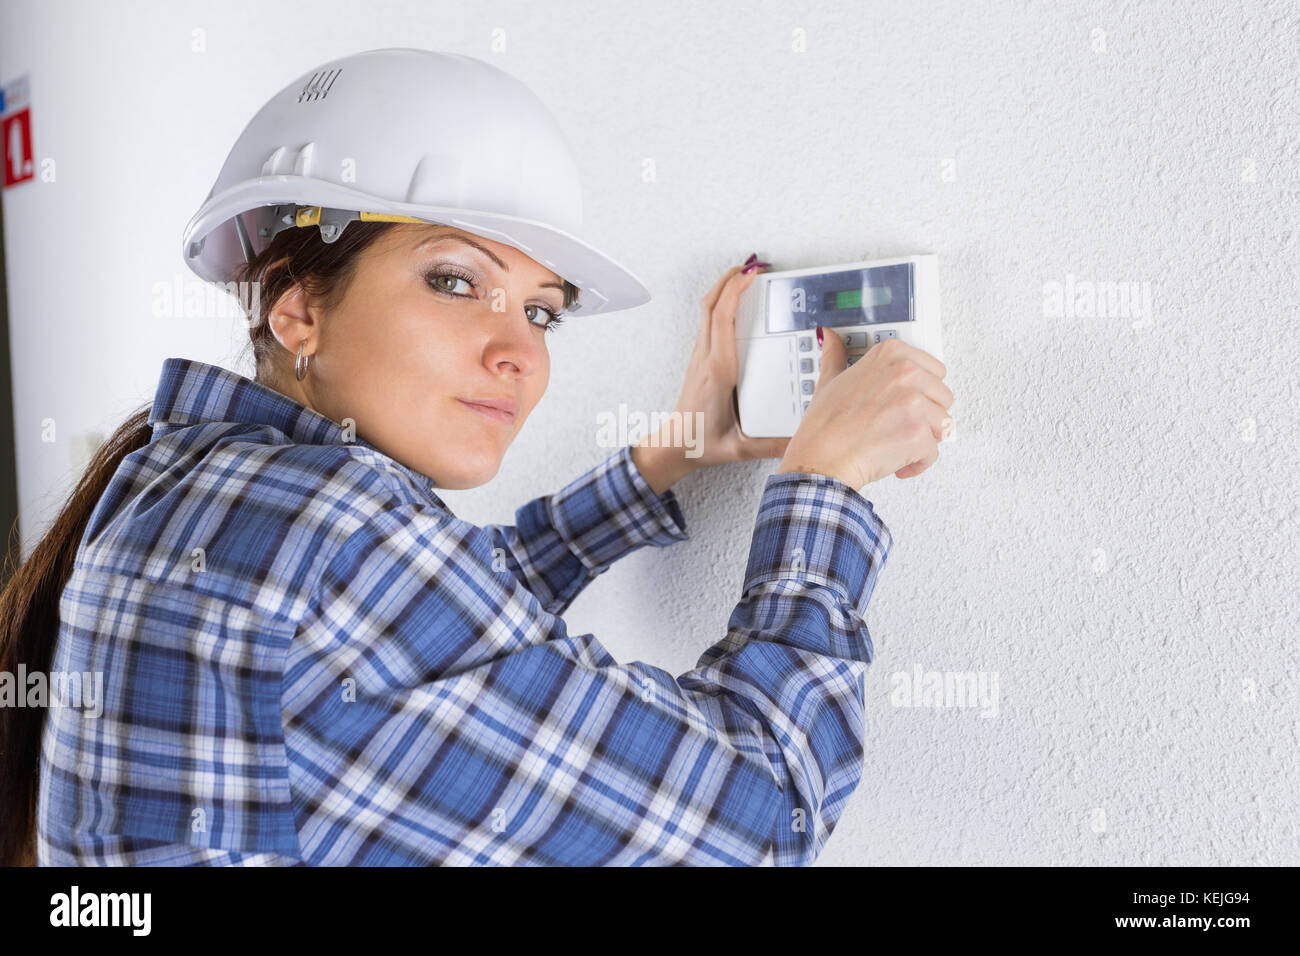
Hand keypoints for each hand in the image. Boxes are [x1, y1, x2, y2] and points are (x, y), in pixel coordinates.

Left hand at [631, 262, 789, 493]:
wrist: (675, 446)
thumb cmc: (701, 443)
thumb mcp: (740, 448)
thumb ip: (772, 445)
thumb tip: (801, 439)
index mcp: (718, 370)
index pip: (722, 319)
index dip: (735, 292)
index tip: (752, 275)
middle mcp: (706, 357)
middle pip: (711, 305)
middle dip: (730, 279)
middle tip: (752, 266)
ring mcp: (700, 356)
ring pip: (707, 310)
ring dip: (724, 288)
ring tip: (746, 277)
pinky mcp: (701, 359)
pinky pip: (709, 322)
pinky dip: (722, 304)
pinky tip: (737, 306)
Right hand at [776, 333, 953, 488]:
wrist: (820, 459)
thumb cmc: (824, 426)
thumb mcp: (829, 380)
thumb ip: (836, 355)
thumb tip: (830, 337)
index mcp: (891, 354)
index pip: (935, 371)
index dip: (922, 392)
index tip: (907, 402)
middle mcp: (906, 373)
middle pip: (943, 397)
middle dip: (926, 416)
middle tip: (899, 425)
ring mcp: (914, 403)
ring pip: (943, 425)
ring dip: (923, 439)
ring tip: (896, 442)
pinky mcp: (918, 434)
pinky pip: (933, 452)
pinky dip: (917, 463)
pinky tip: (897, 461)